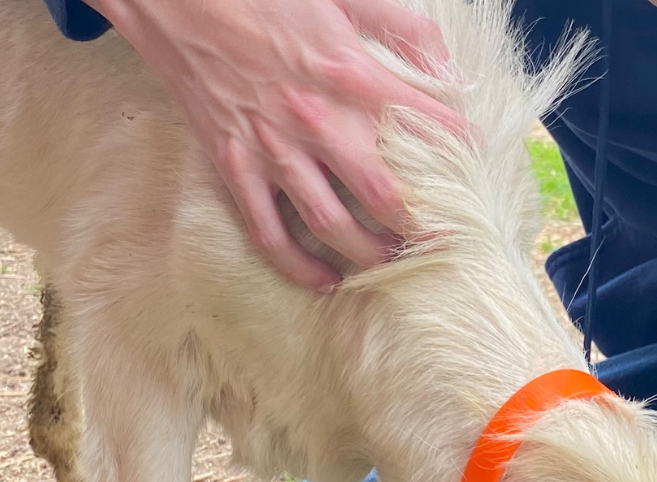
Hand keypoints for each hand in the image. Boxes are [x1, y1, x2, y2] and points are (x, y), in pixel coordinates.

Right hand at [94, 0, 466, 288]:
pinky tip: (326, 278)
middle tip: (444, 243)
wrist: (180, 1)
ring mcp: (272, 149)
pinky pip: (269, 231)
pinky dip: (298, 264)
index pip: (423, 123)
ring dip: (368, 253)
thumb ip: (404, 31)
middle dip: (419, 226)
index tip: (476, 172)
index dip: (458, 151)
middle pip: (382, 193)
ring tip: (393, 264)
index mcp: (349, 73)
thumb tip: (450, 74)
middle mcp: (315, 119)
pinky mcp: (235, 166)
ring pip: (331, 222)